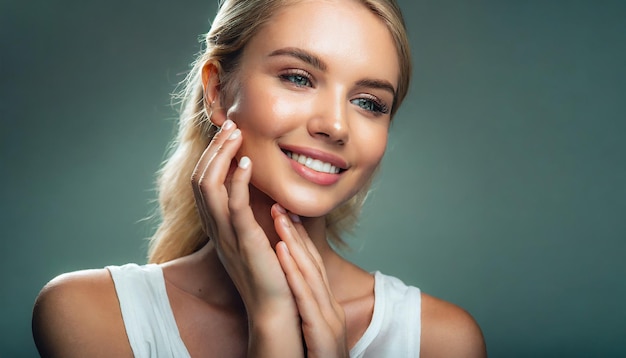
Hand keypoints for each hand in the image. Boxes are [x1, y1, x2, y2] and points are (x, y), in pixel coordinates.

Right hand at [190, 120, 302, 355]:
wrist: (275, 309)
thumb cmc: (272, 271)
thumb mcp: (258, 237)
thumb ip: (256, 214)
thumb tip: (267, 192)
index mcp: (219, 226)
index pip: (203, 182)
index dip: (212, 155)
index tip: (230, 133)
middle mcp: (216, 228)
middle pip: (200, 179)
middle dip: (214, 148)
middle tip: (231, 124)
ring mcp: (227, 235)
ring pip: (209, 187)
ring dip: (221, 156)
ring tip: (236, 133)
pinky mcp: (244, 241)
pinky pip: (233, 206)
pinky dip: (237, 181)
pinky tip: (248, 162)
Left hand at [272, 206, 348, 357]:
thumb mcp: (311, 332)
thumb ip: (304, 310)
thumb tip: (292, 294)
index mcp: (324, 307)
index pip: (310, 266)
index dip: (298, 238)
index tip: (283, 213)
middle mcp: (329, 309)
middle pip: (312, 263)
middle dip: (295, 231)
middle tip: (279, 202)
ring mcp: (329, 320)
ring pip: (310, 273)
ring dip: (294, 242)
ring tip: (278, 215)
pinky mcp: (323, 335)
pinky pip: (306, 298)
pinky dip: (294, 272)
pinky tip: (281, 252)